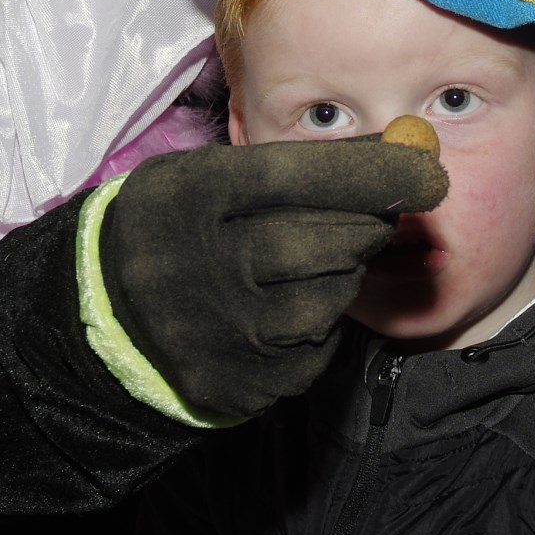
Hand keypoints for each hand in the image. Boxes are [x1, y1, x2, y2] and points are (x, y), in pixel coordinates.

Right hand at [100, 138, 448, 418]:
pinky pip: (314, 352)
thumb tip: (407, 150)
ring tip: (306, 264)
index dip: (370, 171)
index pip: (296, 175)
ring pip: (329, 300)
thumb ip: (300, 165)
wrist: (106, 310)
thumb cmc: (185, 222)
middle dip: (364, 225)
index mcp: (192, 195)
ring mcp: (218, 333)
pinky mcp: (235, 384)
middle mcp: (201, 266)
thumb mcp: (217, 173)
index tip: (427, 169)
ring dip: (338, 277)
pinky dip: (316, 328)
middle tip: (370, 216)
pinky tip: (284, 309)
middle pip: (324, 242)